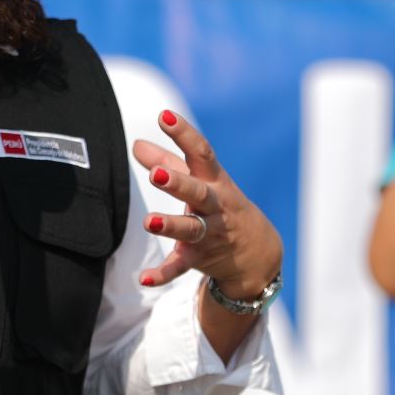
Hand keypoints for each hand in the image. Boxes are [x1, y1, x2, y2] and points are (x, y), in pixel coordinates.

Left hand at [133, 110, 283, 302]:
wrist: (258, 253)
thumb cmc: (220, 205)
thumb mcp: (200, 181)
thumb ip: (167, 162)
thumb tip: (136, 145)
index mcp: (213, 180)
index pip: (201, 152)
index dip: (183, 133)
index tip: (164, 116)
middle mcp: (214, 205)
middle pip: (197, 191)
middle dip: (178, 183)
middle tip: (156, 174)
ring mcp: (209, 233)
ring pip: (190, 229)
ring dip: (170, 225)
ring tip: (148, 221)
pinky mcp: (200, 258)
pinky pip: (181, 266)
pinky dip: (163, 273)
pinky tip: (143, 278)